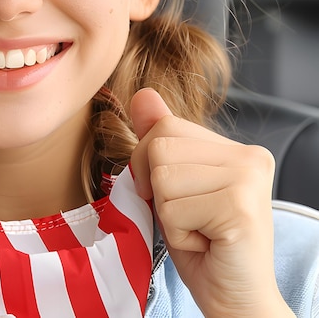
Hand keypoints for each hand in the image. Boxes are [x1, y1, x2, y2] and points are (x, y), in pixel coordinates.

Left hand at [130, 88, 293, 316]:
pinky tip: (206, 244)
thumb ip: (160, 138)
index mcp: (236, 148)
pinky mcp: (239, 207)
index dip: (150, 164)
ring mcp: (248, 179)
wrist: (235, 300)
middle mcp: (249, 156)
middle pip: (160, 146)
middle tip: (191, 218)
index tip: (176, 196)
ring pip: (162, 177)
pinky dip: (178, 234)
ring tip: (199, 230)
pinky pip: (172, 208)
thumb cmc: (203, 244)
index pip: (164, 127)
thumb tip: (142, 94)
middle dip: (157, 190)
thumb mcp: (174, 185)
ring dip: (168, 214)